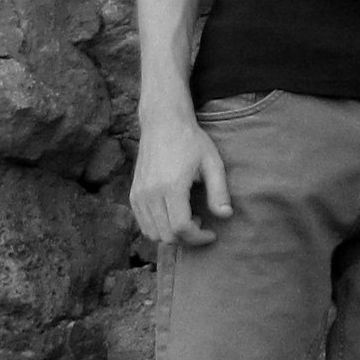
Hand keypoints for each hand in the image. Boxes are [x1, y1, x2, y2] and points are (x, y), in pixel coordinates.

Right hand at [130, 109, 232, 248]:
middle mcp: (151, 194)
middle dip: (186, 237)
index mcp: (172, 186)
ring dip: (171, 235)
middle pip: (166, 236)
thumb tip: (226, 216)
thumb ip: (219, 191)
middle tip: (201, 222)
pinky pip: (143, 224)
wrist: (163, 122)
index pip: (181, 228)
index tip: (212, 233)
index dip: (198, 237)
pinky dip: (159, 228)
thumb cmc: (191, 140)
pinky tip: (173, 213)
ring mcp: (139, 196)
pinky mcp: (133, 195)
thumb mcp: (212, 162)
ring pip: (152, 234)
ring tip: (188, 217)